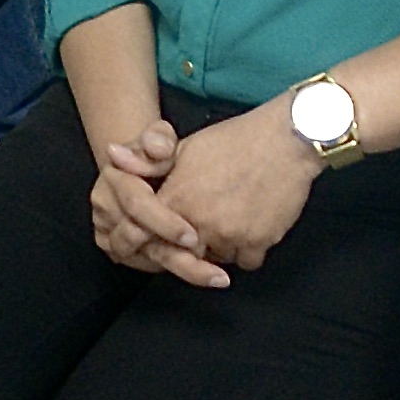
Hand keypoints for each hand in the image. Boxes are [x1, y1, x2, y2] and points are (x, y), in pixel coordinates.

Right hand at [91, 123, 224, 283]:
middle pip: (136, 240)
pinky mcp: (116, 247)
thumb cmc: (158, 151)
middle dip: (176, 257)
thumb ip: (159, 139)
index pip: (137, 206)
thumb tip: (158, 148)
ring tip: (216, 277)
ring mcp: (108, 231)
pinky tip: (201, 272)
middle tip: (215, 273)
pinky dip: (171, 267)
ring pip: (140, 257)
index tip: (194, 237)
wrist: (141, 165)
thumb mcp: (159, 139)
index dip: (165, 223)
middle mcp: (106, 208)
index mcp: (115, 178)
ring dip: (179, 269)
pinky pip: (143, 263)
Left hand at [149, 103, 320, 275]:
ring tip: (229, 220)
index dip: (154, 240)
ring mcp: (229, 236)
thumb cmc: (235, 139)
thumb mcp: (186, 145)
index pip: (150, 237)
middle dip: (188, 248)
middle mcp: (199, 224)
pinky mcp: (257, 243)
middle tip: (200, 233)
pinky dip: (248, 249)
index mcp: (177, 200)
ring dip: (219, 247)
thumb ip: (147, 160)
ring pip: (216, 259)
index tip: (164, 237)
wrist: (287, 139)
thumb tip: (112, 154)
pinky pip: (246, 261)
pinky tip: (251, 227)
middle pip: (183, 255)